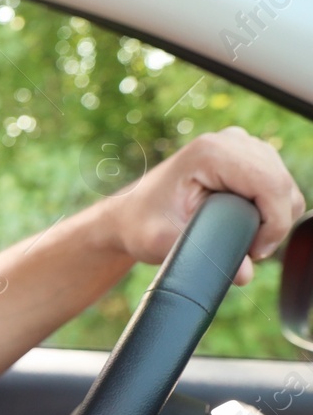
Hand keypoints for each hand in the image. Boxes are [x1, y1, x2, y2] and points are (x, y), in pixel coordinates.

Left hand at [108, 125, 304, 285]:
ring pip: (285, 186)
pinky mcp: (247, 156)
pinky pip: (278, 185)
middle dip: (274, 223)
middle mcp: (231, 141)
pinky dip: (271, 210)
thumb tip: (245, 274)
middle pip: (283, 185)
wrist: (129, 214)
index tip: (254, 252)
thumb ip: (204, 256)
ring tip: (242, 240)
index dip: (273, 224)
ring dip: (273, 218)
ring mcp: (241, 145)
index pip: (271, 185)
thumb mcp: (162, 242)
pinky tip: (245, 225)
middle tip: (247, 251)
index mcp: (211, 153)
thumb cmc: (141, 224)